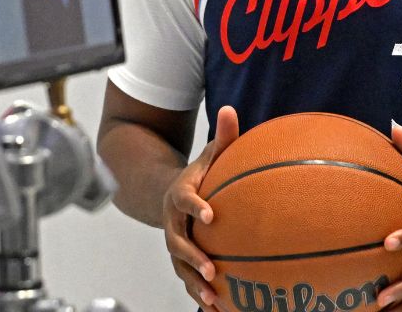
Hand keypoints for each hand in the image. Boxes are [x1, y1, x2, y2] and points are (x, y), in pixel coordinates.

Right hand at [162, 106, 238, 310]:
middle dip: (193, 257)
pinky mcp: (180, 258)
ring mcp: (175, 242)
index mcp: (180, 195)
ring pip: (180, 267)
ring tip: (213, 298)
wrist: (170, 194)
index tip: (211, 215)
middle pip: (178, 242)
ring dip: (195, 284)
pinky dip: (199, 295)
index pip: (186, 201)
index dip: (196, 207)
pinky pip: (188, 279)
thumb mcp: (209, 153)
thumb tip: (231, 110)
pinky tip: (217, 311)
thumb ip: (222, 136)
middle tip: (212, 270)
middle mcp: (173, 222)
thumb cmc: (200, 174)